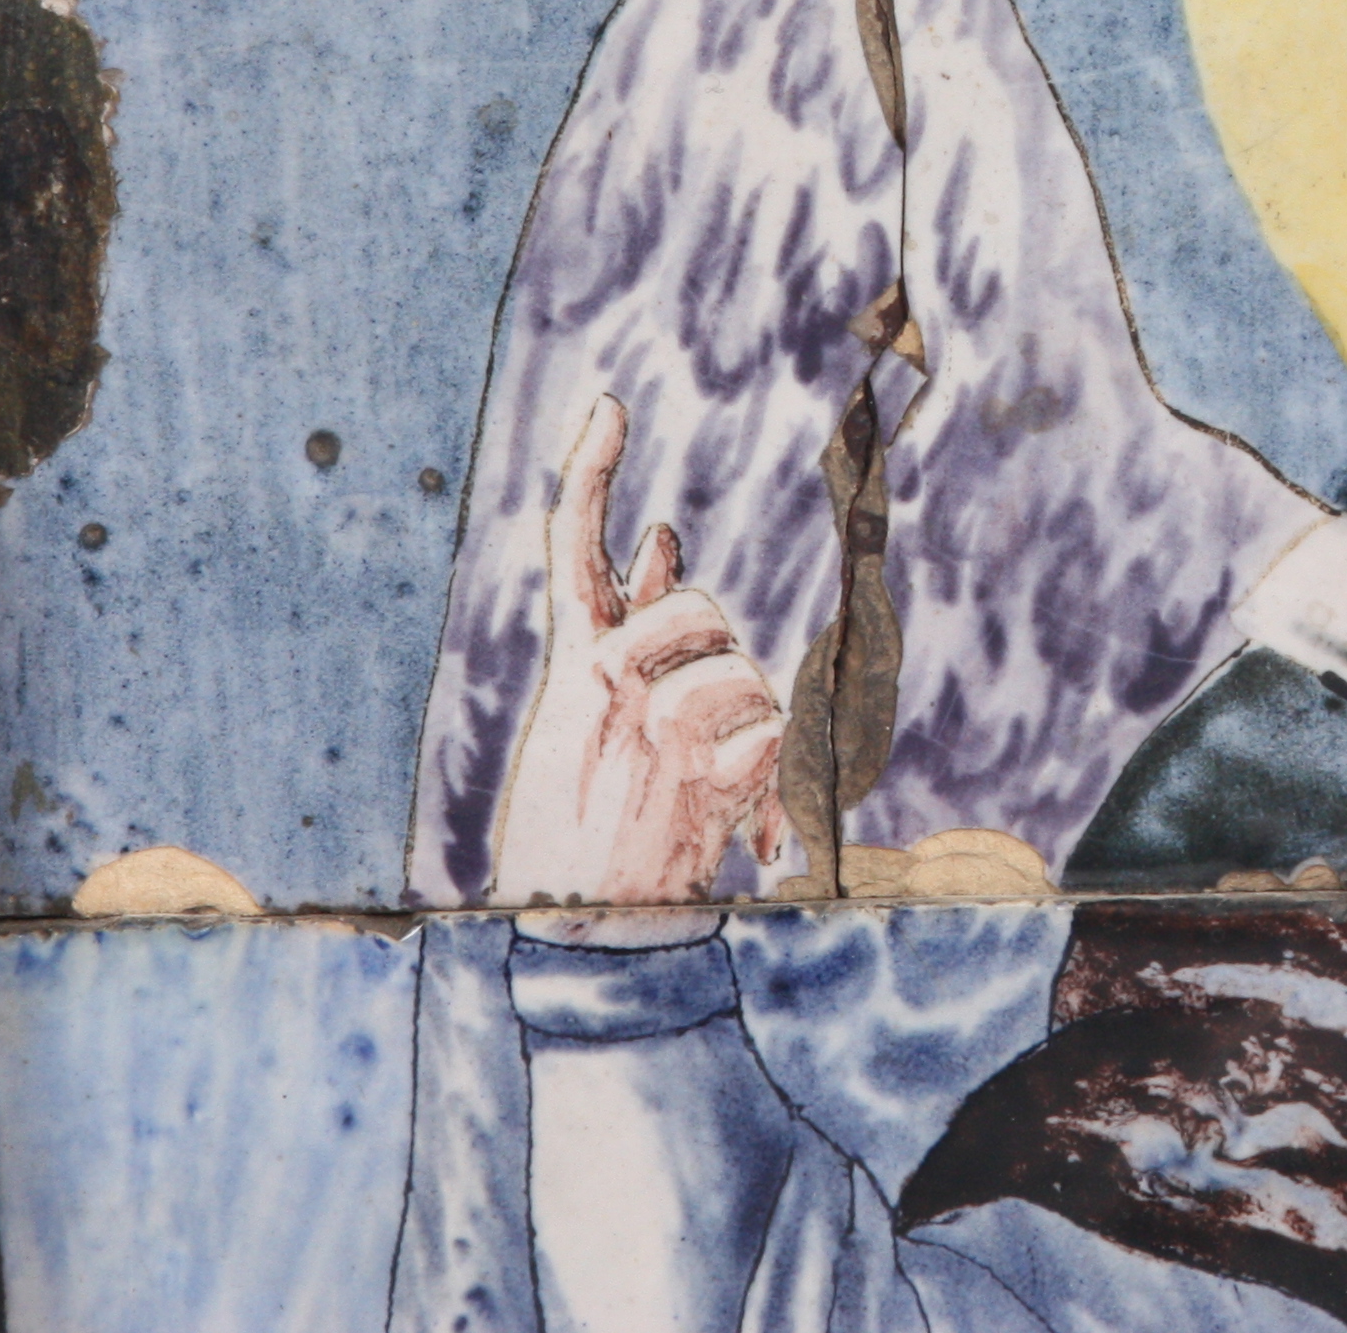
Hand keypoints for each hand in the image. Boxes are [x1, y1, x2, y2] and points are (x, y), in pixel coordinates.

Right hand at [489, 395, 786, 905]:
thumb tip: (663, 533)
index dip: (590, 472)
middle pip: (697, 607)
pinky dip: (774, 790)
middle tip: (702, 738)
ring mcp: (648, 720)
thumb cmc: (583, 835)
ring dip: (752, 736)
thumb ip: (631, 629)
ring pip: (744, 675)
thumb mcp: (587, 727)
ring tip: (713, 801)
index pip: (572, 548)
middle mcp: (604, 683)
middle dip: (720, 654)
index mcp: (573, 673)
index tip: (609, 404)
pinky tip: (744, 838)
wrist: (575, 942)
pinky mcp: (693, 768)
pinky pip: (773, 737)